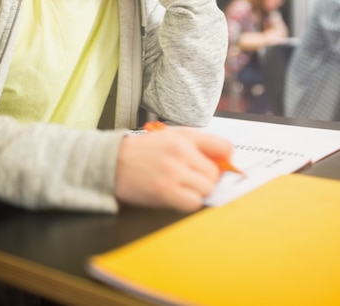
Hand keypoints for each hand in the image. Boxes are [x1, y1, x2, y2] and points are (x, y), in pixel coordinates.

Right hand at [115, 126, 232, 211]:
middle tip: (194, 178)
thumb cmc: (144, 151)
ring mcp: (173, 172)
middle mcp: (181, 151)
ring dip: (198, 192)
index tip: (223, 165)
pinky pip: (193, 203)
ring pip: (206, 189)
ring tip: (184, 187)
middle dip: (208, 179)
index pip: (223, 146)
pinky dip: (189, 202)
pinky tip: (178, 196)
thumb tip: (225, 160)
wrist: (113, 162)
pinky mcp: (165, 191)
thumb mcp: (171, 137)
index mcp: (185, 136)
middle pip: (215, 173)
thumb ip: (198, 145)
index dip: (226, 159)